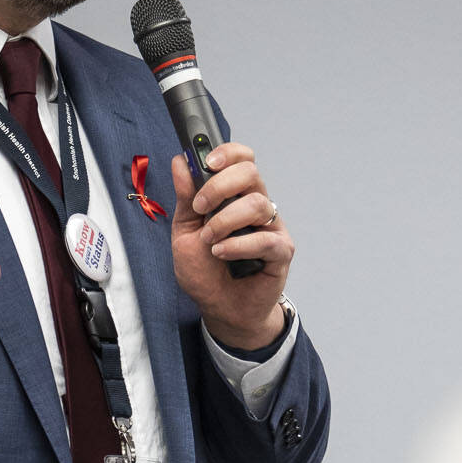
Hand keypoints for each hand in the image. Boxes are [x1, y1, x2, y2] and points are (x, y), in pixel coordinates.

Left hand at [169, 144, 292, 350]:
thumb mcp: (184, 232)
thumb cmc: (205, 271)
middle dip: (220, 186)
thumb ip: (185, 198)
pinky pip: (265, 238)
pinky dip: (238, 245)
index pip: (242, 159)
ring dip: (224, 222)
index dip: (228, 153)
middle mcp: (255, 206)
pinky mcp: (281, 251)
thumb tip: (180, 161)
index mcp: (234, 196)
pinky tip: (221, 254)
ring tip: (210, 242)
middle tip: (201, 209)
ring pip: (256, 204)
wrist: (220, 309)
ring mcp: (271, 227)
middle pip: (251, 172)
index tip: (208, 163)